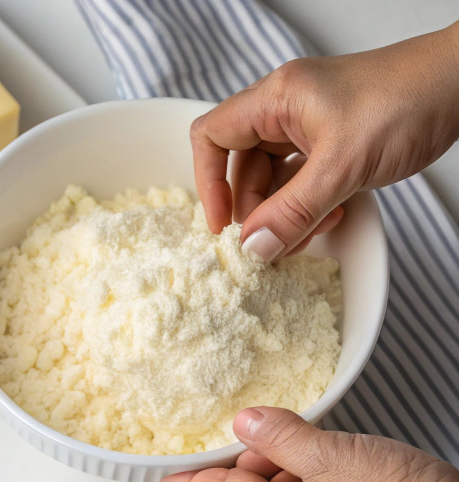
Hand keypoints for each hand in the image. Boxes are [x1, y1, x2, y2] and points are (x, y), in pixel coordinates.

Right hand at [190, 24, 458, 259]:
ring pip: (273, 179)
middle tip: (267, 242)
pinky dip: (308, 207)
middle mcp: (287, 109)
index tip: (221, 224)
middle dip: (252, 209)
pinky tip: (329, 219)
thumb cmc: (406, 101)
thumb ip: (293, 211)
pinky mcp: (333, 141)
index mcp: (277, 99)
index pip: (212, 135)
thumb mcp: (343, 166)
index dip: (208, 182)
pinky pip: (302, 181)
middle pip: (241, 165)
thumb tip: (253, 248)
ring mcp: (310, 125)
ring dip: (283, 214)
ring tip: (303, 235)